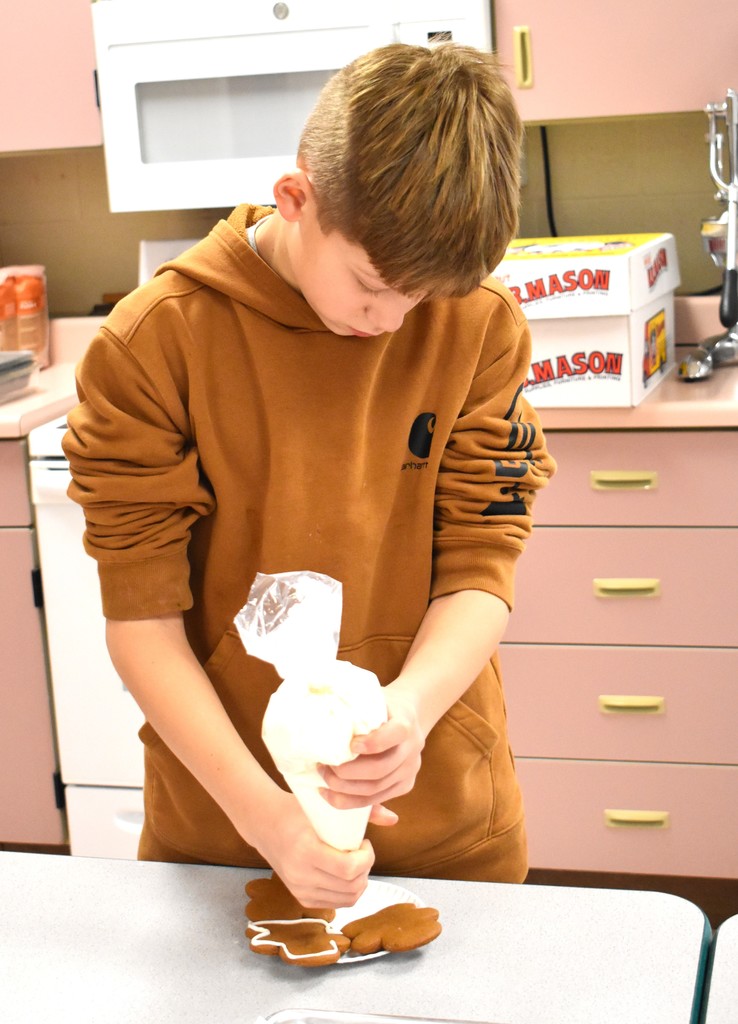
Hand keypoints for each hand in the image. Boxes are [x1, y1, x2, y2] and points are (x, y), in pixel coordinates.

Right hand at [243, 786, 375, 908]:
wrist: (263, 825)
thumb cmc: (294, 810)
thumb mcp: (323, 806)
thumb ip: (361, 812)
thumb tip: (394, 818)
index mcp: (306, 851)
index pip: (348, 869)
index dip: (366, 858)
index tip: (364, 844)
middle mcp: (301, 875)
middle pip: (351, 887)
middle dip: (366, 870)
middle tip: (362, 852)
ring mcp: (300, 889)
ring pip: (346, 899)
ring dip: (359, 882)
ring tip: (354, 863)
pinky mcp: (301, 897)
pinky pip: (335, 903)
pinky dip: (347, 891)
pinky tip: (345, 873)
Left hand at [318, 687, 423, 811]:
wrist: (412, 714)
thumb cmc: (383, 703)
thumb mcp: (373, 694)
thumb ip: (353, 697)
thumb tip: (317, 692)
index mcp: (406, 722)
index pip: (395, 734)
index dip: (373, 742)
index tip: (350, 745)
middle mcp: (412, 748)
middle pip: (381, 768)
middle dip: (348, 773)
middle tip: (323, 767)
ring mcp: (411, 769)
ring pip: (377, 789)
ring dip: (345, 789)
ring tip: (323, 779)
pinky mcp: (405, 784)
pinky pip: (378, 799)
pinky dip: (352, 801)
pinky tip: (331, 794)